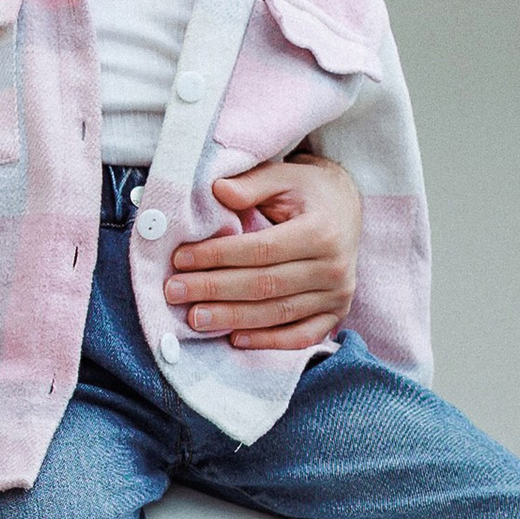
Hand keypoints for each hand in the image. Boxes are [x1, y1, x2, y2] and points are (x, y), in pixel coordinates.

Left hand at [165, 153, 360, 351]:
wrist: (346, 209)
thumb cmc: (308, 192)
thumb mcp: (284, 177)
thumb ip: (252, 184)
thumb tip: (218, 190)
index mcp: (321, 231)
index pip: (260, 250)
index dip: (218, 256)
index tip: (180, 259)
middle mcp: (334, 267)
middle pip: (264, 285)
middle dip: (214, 289)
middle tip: (174, 291)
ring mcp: (337, 295)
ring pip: (277, 313)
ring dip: (232, 318)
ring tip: (194, 317)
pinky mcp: (336, 313)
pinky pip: (301, 336)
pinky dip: (269, 341)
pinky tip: (235, 339)